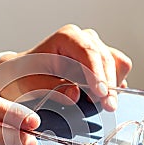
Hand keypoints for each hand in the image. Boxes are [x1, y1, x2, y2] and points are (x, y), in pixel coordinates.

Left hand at [0, 24, 131, 110]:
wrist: (24, 73)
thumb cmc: (26, 75)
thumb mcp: (32, 84)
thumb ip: (52, 89)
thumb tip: (75, 94)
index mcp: (67, 38)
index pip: (88, 53)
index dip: (97, 74)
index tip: (101, 93)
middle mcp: (84, 39)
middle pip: (106, 59)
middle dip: (108, 85)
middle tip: (108, 107)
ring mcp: (95, 48)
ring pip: (117, 63)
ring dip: (113, 85)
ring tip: (102, 104)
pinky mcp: (100, 61)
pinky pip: (118, 69)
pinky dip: (114, 84)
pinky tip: (104, 97)